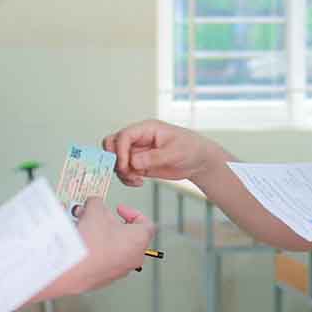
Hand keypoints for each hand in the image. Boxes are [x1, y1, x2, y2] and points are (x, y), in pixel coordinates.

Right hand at [61, 199, 155, 292]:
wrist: (72, 268)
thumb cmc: (90, 245)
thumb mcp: (95, 210)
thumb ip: (98, 203)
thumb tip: (94, 204)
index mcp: (140, 239)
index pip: (145, 222)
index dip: (131, 212)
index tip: (120, 209)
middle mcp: (134, 257)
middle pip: (128, 234)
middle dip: (112, 223)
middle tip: (100, 218)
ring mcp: (121, 269)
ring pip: (116, 247)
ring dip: (103, 236)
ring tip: (87, 228)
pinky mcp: (106, 277)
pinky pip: (105, 259)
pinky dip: (96, 250)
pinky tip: (83, 242)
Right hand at [103, 120, 223, 186]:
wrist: (199, 161)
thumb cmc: (191, 149)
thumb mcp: (175, 152)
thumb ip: (154, 157)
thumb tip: (133, 162)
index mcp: (147, 129)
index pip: (124, 135)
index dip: (120, 150)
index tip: (126, 165)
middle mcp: (139, 139)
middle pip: (112, 143)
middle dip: (114, 159)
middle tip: (125, 171)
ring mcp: (137, 152)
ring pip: (116, 159)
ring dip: (121, 171)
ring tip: (135, 179)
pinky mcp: (139, 165)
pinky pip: (124, 171)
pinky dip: (126, 179)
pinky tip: (138, 182)